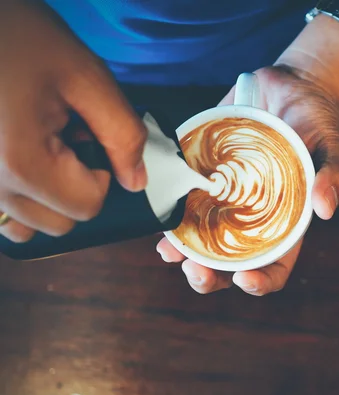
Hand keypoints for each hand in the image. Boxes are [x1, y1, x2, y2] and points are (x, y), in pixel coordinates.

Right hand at [0, 1, 146, 241]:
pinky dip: (22, 196)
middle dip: (76, 187)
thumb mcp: (87, 78)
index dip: (102, 174)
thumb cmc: (22, 38)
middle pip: (60, 222)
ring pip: (28, 224)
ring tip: (42, 145)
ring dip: (48, 196)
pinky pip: (3, 214)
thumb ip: (122, 134)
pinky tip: (24, 156)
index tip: (87, 135)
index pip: (87, 207)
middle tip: (65, 136)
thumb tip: (136, 181)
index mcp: (21, 165)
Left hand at [157, 66, 338, 295]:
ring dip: (182, 253)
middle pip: (229, 262)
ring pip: (199, 239)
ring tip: (170, 251)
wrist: (291, 86)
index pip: (274, 265)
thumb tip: (326, 210)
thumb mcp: (334, 146)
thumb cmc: (318, 121)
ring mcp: (225, 198)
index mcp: (285, 222)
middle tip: (196, 269)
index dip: (261, 282)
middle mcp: (251, 217)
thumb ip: (334, 176)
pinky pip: (183, 201)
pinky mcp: (204, 174)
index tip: (245, 278)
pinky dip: (169, 214)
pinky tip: (160, 217)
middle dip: (210, 275)